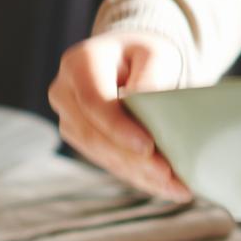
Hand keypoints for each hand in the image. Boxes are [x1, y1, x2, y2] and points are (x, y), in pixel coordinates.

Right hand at [47, 31, 190, 201]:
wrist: (127, 60)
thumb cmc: (143, 54)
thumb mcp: (155, 54)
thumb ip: (151, 77)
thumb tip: (145, 105)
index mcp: (79, 63)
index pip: (94, 101)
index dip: (118, 127)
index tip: (148, 147)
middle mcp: (65, 92)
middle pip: (94, 135)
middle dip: (132, 159)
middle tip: (168, 175)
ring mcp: (68, 118)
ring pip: (100, 154)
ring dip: (137, 173)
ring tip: (176, 186)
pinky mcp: (80, 139)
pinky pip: (106, 161)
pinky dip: (136, 175)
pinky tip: (164, 185)